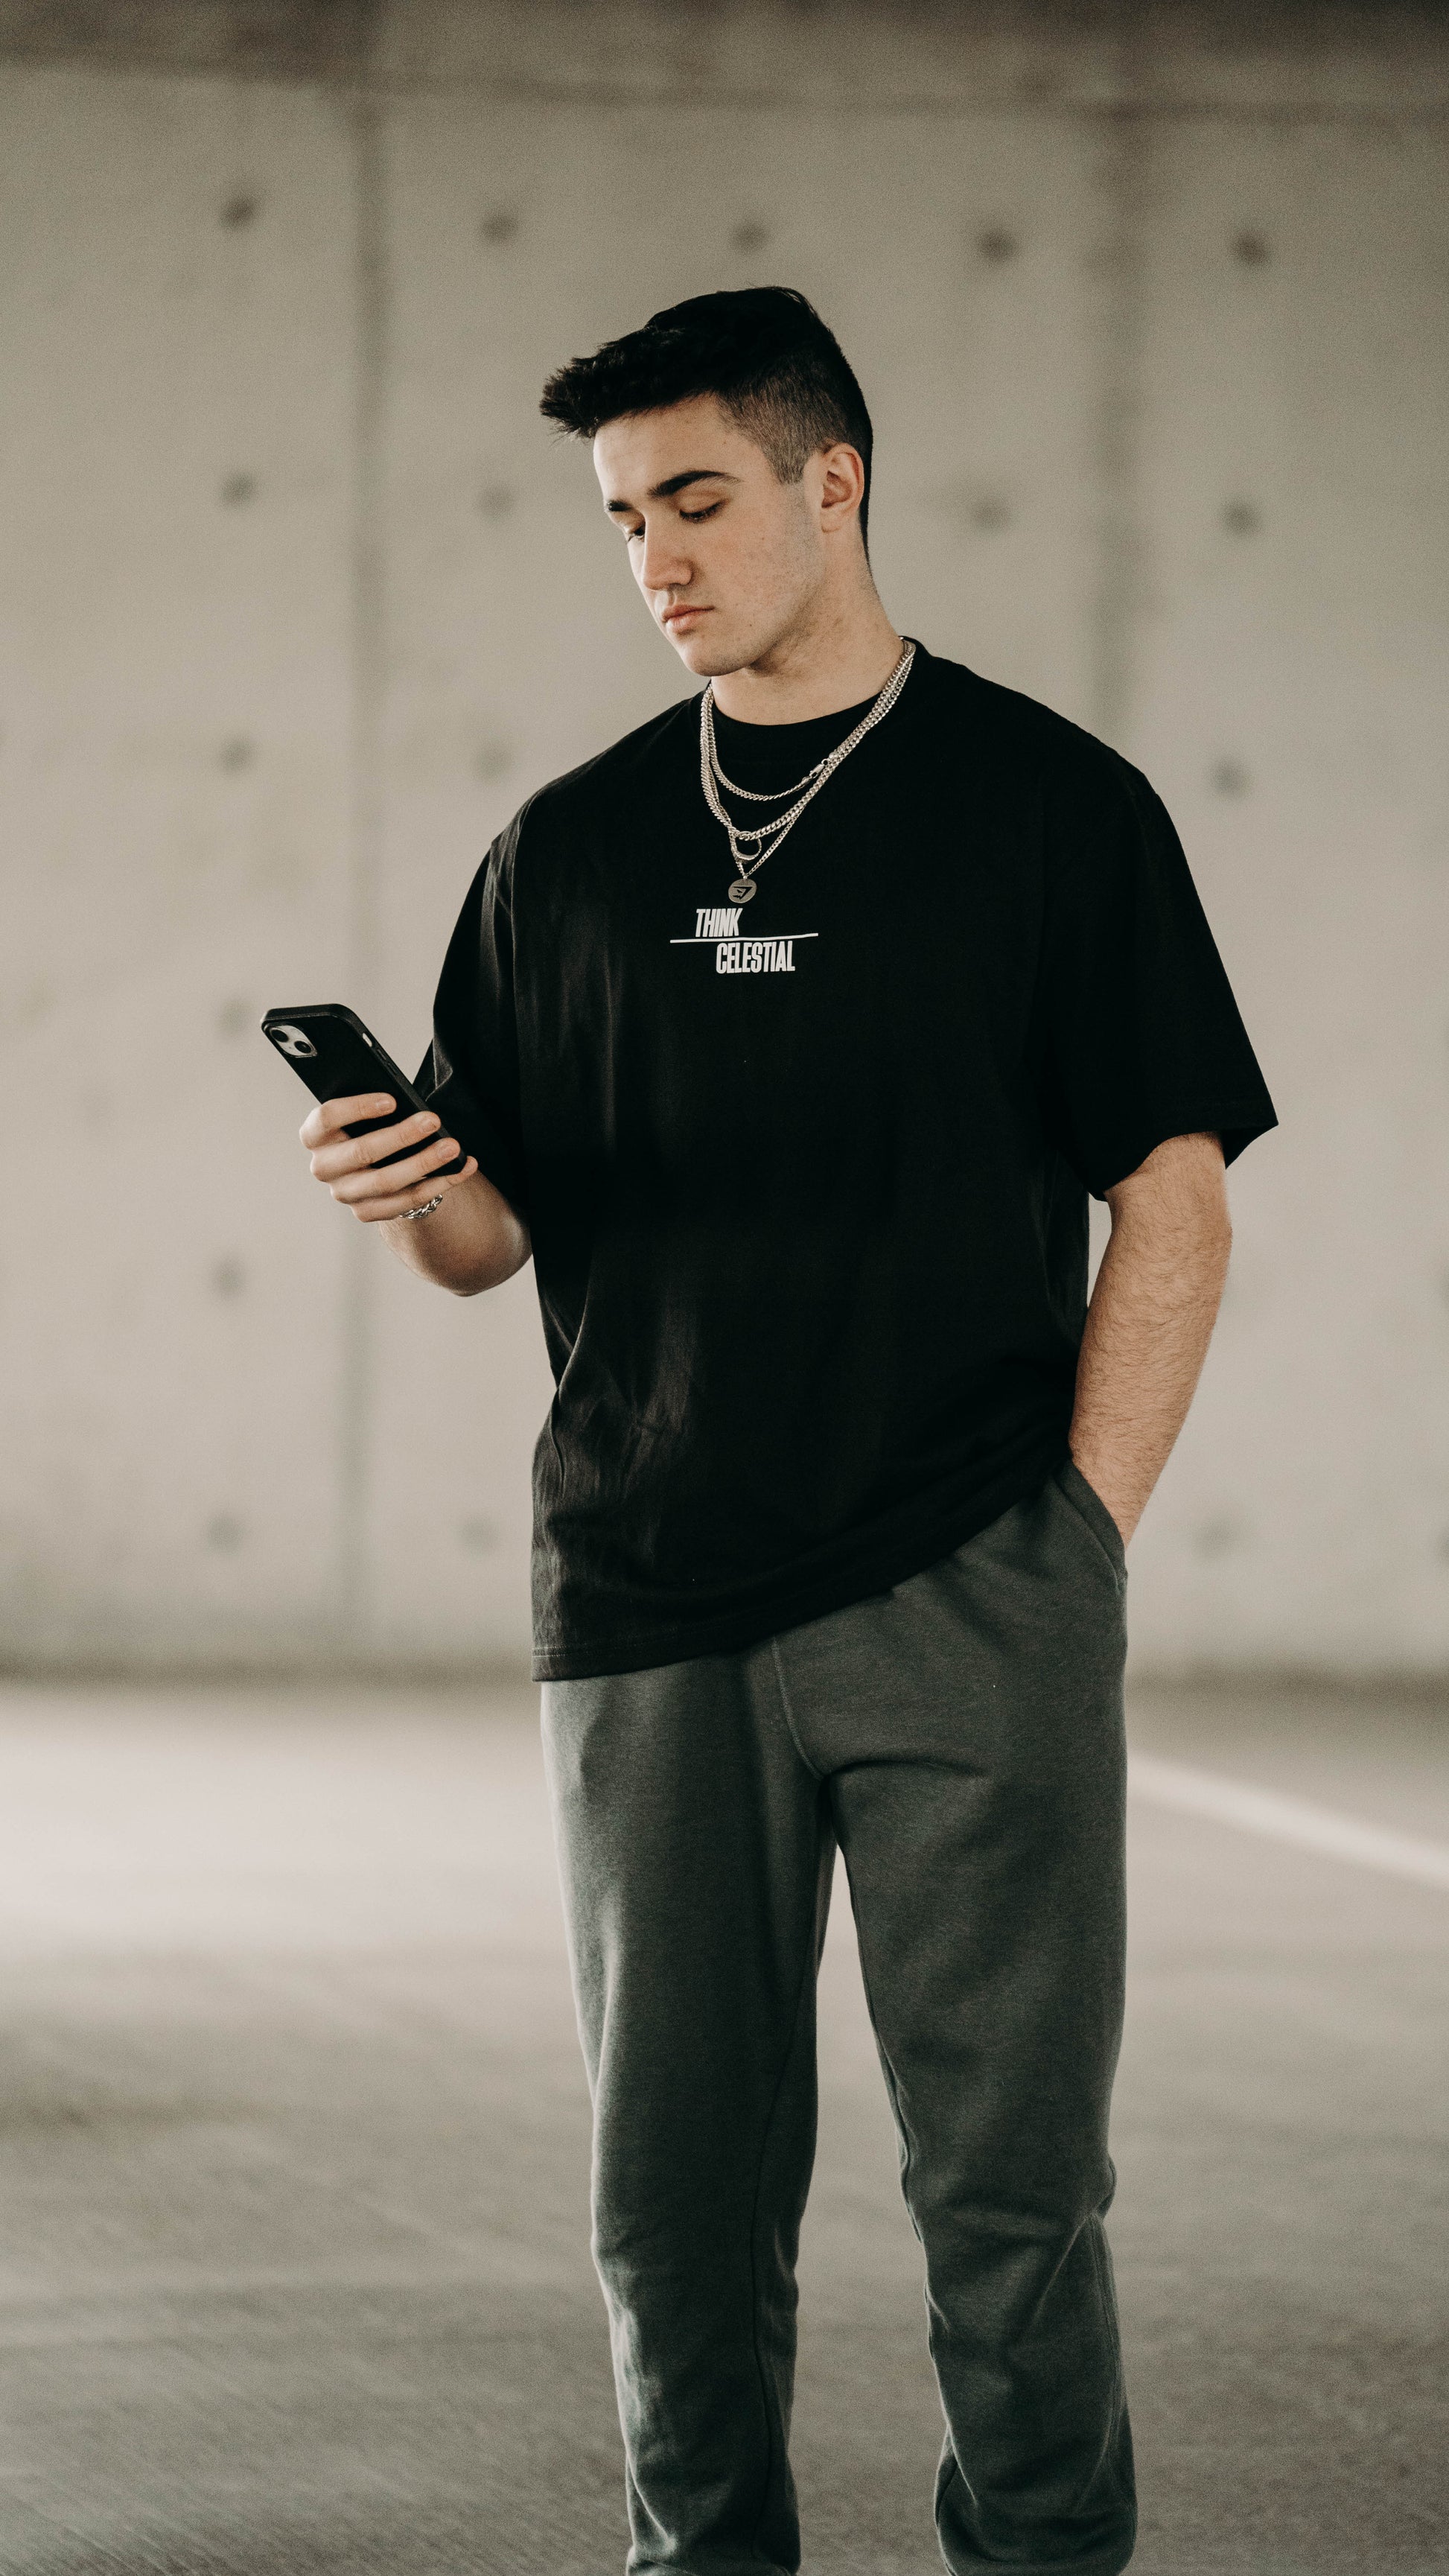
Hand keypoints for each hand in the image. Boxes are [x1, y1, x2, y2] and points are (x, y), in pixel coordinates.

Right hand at [300, 1094, 477, 1223]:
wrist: (371, 1165)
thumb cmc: (368, 1127)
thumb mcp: (365, 1115)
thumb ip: (376, 1108)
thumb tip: (409, 1105)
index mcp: (315, 1135)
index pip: (327, 1118)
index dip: (358, 1108)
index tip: (392, 1100)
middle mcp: (324, 1167)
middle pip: (362, 1152)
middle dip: (401, 1136)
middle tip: (433, 1120)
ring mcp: (344, 1193)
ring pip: (386, 1181)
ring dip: (424, 1163)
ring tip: (453, 1147)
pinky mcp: (366, 1212)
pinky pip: (407, 1201)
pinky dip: (439, 1183)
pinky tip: (462, 1168)